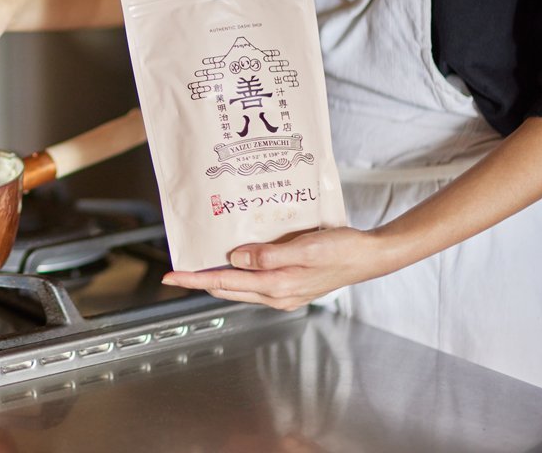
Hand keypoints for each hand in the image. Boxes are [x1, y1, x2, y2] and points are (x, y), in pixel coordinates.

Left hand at [161, 227, 387, 310]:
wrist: (370, 256)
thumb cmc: (343, 249)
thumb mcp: (305, 248)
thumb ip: (268, 255)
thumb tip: (235, 259)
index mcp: (277, 286)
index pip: (224, 282)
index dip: (195, 278)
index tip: (171, 275)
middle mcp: (276, 294)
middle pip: (227, 288)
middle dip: (200, 279)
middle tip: (177, 268)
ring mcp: (283, 293)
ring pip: (239, 286)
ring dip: (218, 276)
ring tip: (199, 262)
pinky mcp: (290, 285)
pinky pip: (254, 281)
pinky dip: (238, 272)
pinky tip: (235, 258)